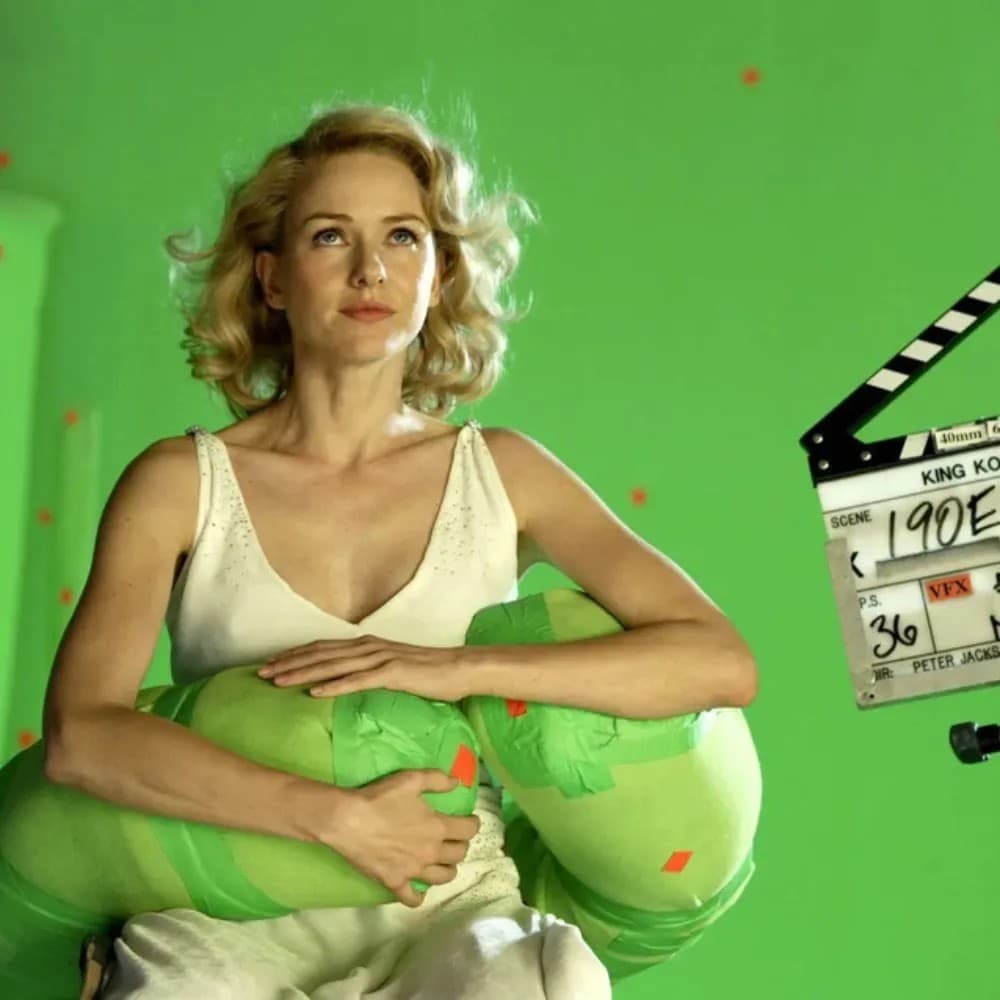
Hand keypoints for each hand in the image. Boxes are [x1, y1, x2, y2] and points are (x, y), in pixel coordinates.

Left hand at [257, 635, 471, 701]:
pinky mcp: (392, 672)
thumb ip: (369, 671)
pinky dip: (334, 685)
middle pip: (320, 654)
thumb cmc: (428, 673)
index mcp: (367, 645)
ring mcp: (380, 658)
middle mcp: (368, 647)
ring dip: (302, 673)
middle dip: (289, 663)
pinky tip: (315, 692)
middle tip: (260, 673)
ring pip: (332, 665)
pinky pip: (357, 680)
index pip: (323, 648)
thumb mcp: (392, 669)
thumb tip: (348, 681)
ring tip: (277, 681)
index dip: (295, 655)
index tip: (270, 664)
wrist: (458, 669)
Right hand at [315, 770, 480, 906]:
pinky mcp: (395, 882)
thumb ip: (438, 780)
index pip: (468, 830)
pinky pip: (413, 899)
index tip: (470, 820)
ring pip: (443, 877)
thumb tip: (458, 782)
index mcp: (438, 828)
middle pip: (458, 854)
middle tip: (454, 838)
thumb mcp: (412, 779)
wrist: (348, 821)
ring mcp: (413, 871)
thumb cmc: (381, 798)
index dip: (473, 824)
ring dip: (448, 869)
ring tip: (443, 862)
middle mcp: (430, 852)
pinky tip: (418, 890)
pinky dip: (419, 896)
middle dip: (461, 845)